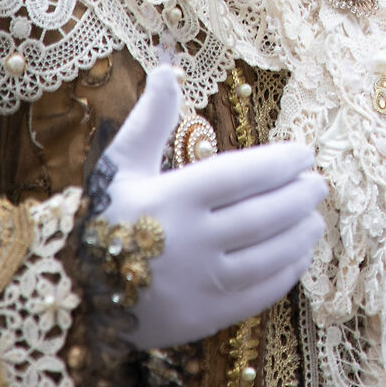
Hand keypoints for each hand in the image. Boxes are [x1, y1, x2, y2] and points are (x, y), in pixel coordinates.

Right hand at [93, 65, 326, 349]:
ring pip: (267, 256)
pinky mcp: (201, 317)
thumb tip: (168, 69)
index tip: (305, 154)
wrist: (67, 292)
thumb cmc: (100, 218)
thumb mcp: (120, 165)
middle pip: (262, 216)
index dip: (281, 163)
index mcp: (172, 198)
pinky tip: (298, 257)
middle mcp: (189, 240)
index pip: (243, 175)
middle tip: (318, 184)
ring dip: (300, 235)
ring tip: (316, 218)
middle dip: (298, 198)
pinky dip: (285, 275)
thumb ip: (151, 119)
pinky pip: (256, 295)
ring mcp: (197, 283)